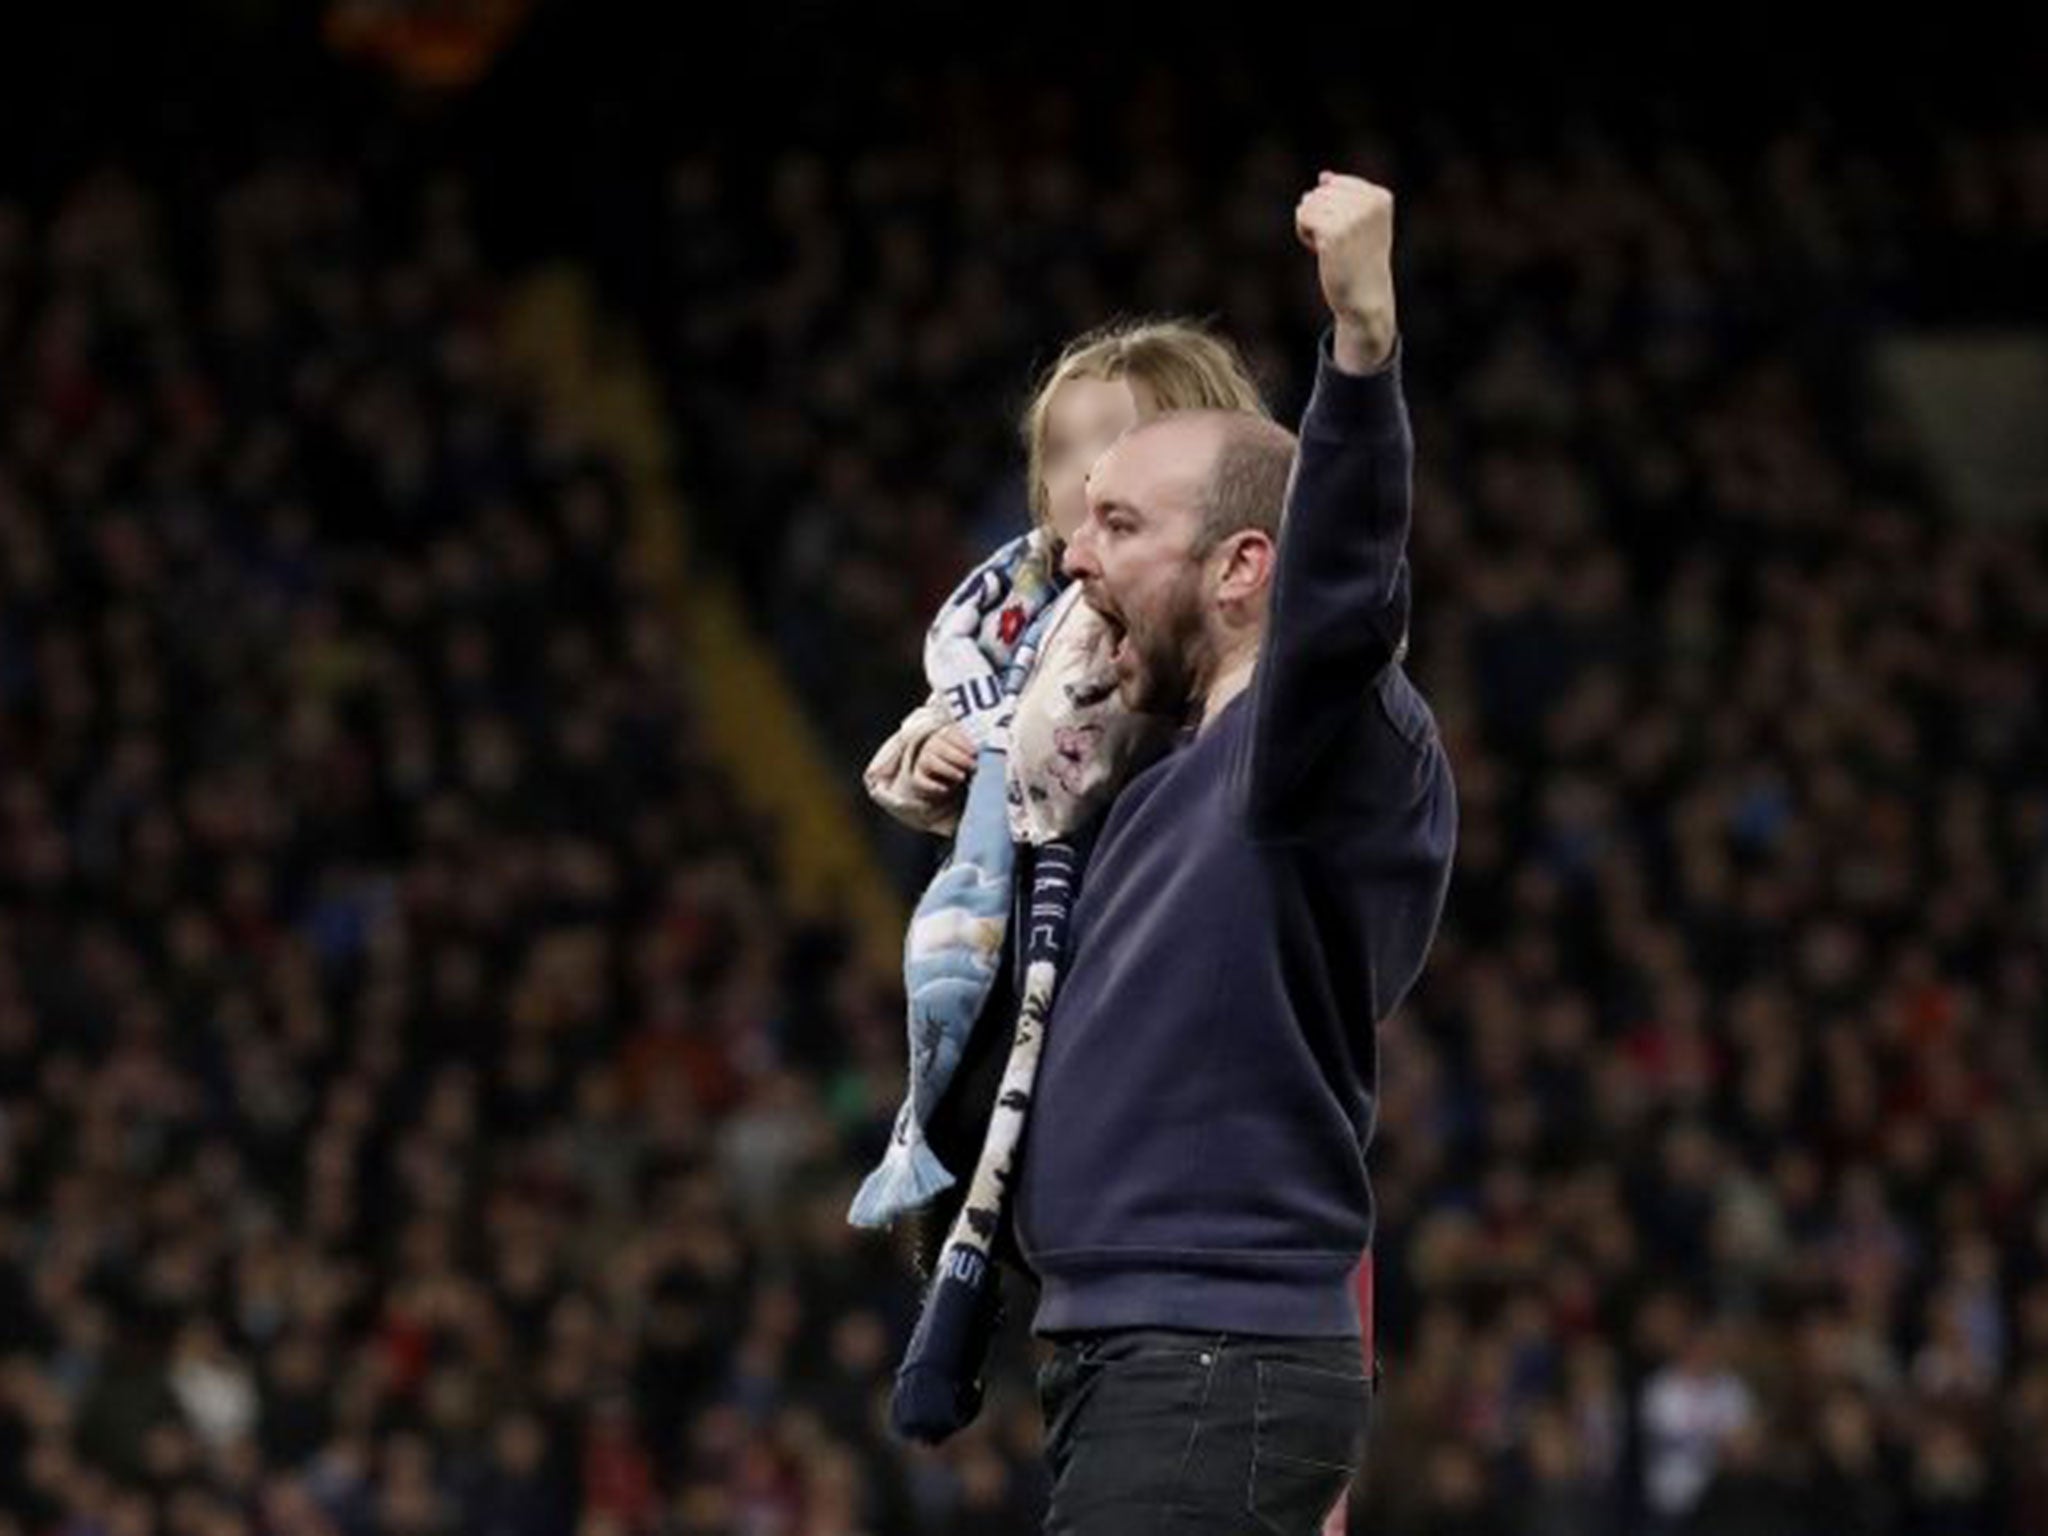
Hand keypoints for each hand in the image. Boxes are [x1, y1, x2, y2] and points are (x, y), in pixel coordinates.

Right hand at [909, 723, 976, 799]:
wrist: (941, 778)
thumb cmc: (958, 762)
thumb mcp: (965, 754)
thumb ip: (971, 753)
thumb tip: (982, 756)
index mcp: (942, 736)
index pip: (950, 735)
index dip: (963, 743)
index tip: (976, 753)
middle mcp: (930, 746)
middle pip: (940, 748)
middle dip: (958, 757)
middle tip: (973, 767)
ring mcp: (922, 762)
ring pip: (930, 762)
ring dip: (947, 769)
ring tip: (962, 777)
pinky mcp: (918, 778)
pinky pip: (921, 780)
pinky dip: (933, 785)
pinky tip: (945, 789)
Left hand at [1295, 171, 1397, 372]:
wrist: (1365, 298)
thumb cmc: (1358, 261)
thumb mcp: (1358, 224)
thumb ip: (1344, 197)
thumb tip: (1324, 176)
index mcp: (1381, 197)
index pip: (1335, 183)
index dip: (1331, 206)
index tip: (1346, 230)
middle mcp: (1370, 203)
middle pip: (1320, 191)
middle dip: (1319, 214)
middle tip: (1335, 242)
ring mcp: (1352, 217)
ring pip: (1309, 201)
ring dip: (1311, 224)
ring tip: (1327, 246)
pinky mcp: (1333, 232)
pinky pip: (1303, 216)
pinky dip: (1304, 233)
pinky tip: (1318, 250)